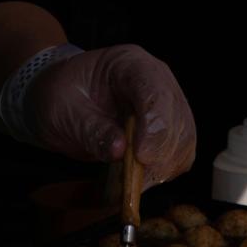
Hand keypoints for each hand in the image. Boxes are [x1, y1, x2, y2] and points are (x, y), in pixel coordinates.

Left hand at [27, 44, 196, 189]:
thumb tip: (120, 151)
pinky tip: (142, 180)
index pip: (156, 93)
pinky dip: (164, 171)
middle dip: (160, 153)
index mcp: (130, 64)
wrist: (62, 100)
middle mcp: (158, 81)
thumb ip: (92, 130)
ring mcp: (167, 105)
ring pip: (184, 140)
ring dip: (164, 166)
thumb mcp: (65, 111)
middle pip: (177, 119)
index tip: (141, 157)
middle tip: (135, 178)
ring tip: (135, 182)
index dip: (154, 127)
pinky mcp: (168, 130)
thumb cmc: (62, 96)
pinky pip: (180, 154)